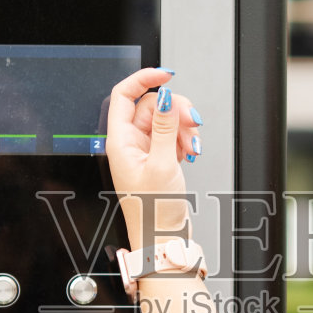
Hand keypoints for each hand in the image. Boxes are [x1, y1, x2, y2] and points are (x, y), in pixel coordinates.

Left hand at [106, 68, 202, 241]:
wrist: (161, 237)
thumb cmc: (154, 210)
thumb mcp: (162, 164)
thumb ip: (165, 127)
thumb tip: (165, 96)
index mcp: (120, 141)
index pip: (124, 94)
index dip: (144, 78)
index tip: (167, 75)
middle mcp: (129, 142)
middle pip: (153, 105)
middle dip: (176, 111)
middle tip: (192, 125)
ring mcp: (144, 149)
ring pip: (166, 119)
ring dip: (184, 128)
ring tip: (191, 148)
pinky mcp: (158, 157)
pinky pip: (172, 135)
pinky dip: (184, 140)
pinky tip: (188, 155)